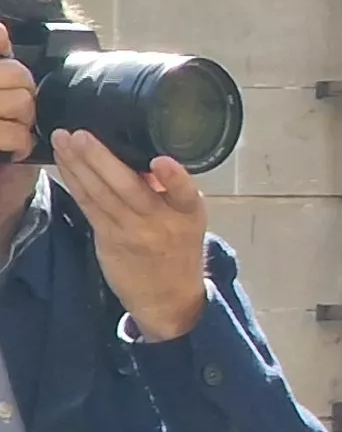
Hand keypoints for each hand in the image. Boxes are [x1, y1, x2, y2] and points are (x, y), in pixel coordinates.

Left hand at [48, 128, 208, 341]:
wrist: (168, 295)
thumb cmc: (180, 247)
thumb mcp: (188, 218)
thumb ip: (169, 191)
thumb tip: (141, 156)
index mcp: (187, 214)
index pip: (185, 194)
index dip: (174, 178)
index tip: (162, 161)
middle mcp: (158, 222)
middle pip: (127, 189)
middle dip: (102, 160)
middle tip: (81, 135)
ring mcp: (129, 232)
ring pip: (99, 194)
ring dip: (78, 165)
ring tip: (63, 139)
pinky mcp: (106, 238)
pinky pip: (87, 206)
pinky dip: (74, 182)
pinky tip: (64, 163)